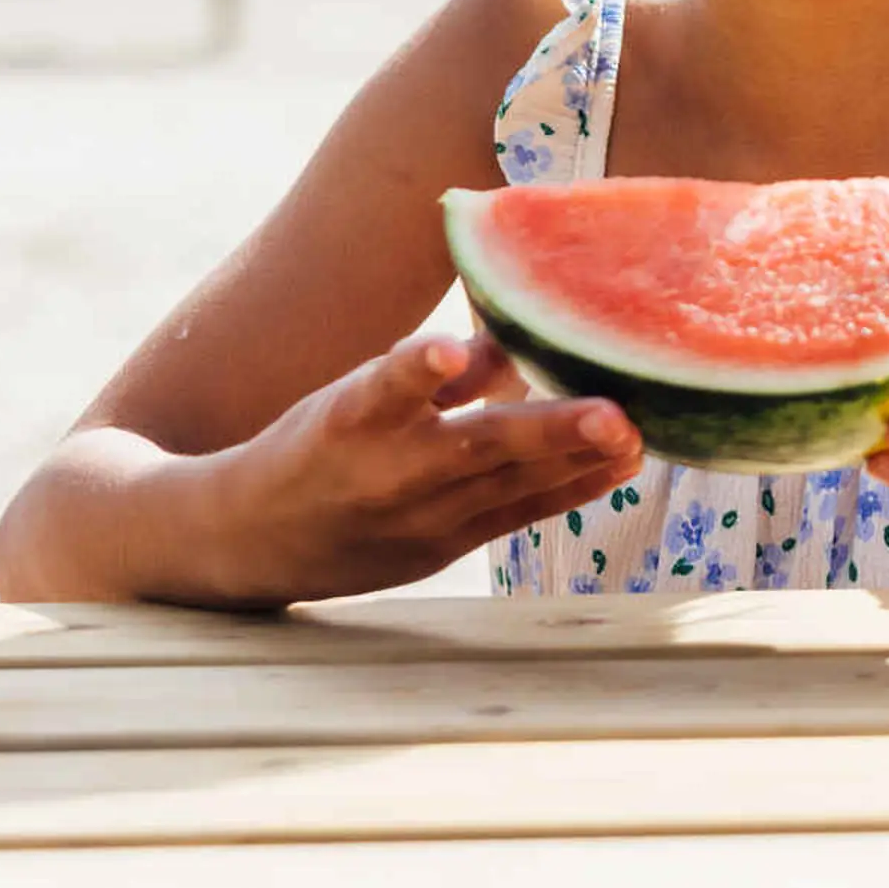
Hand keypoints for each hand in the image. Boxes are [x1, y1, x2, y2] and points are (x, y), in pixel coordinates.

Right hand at [206, 334, 642, 604]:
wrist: (253, 541)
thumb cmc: (313, 446)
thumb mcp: (350, 397)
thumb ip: (433, 373)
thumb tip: (514, 337)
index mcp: (349, 419)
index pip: (383, 388)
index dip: (413, 370)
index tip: (440, 349)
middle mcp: (386, 473)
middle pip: (476, 449)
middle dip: (550, 433)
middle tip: (616, 415)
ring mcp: (418, 520)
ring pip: (510, 487)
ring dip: (577, 463)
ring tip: (635, 439)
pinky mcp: (440, 550)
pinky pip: (514, 516)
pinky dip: (565, 491)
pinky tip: (616, 469)